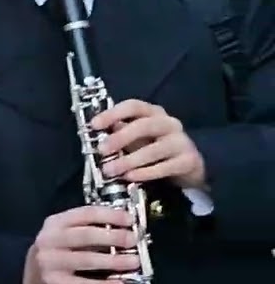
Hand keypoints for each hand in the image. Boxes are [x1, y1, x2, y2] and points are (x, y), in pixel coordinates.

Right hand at [23, 206, 141, 283]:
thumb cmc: (53, 248)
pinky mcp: (56, 282)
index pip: (86, 213)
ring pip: (87, 259)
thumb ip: (88, 228)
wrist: (25, 270)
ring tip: (134, 262)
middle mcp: (51, 239)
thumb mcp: (63, 231)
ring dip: (114, 261)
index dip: (110, 215)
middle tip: (134, 240)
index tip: (129, 219)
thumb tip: (123, 229)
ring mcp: (52, 261)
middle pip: (86, 235)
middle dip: (114, 237)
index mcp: (56, 222)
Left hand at [90, 100, 205, 188]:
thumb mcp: (136, 139)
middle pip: (144, 125)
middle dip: (120, 138)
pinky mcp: (188, 161)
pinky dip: (145, 173)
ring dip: (129, 160)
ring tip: (110, 170)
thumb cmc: (155, 148)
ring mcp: (181, 141)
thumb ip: (118, 134)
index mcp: (152, 113)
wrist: (188, 166)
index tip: (94, 125)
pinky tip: (130, 177)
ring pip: (154, 149)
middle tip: (101, 150)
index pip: (133, 106)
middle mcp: (168, 123)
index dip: (113, 114)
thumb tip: (96, 136)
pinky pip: (165, 167)